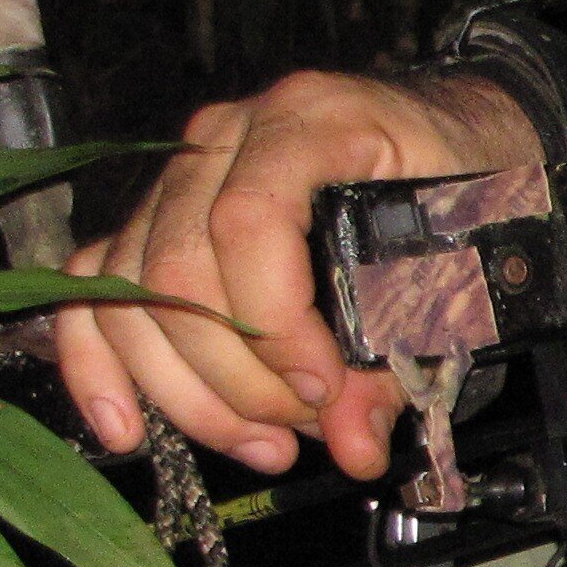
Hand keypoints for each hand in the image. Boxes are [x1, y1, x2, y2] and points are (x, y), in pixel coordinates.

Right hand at [53, 70, 539, 479]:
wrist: (457, 136)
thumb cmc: (466, 182)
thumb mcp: (462, 256)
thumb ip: (412, 347)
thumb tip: (355, 445)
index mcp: (313, 122)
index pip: (246, 224)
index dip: (274, 325)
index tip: (324, 390)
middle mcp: (229, 137)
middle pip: (181, 270)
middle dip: (239, 377)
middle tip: (306, 429)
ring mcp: (183, 175)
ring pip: (134, 294)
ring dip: (192, 391)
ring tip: (266, 443)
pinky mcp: (155, 218)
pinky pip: (99, 290)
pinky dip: (103, 364)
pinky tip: (130, 427)